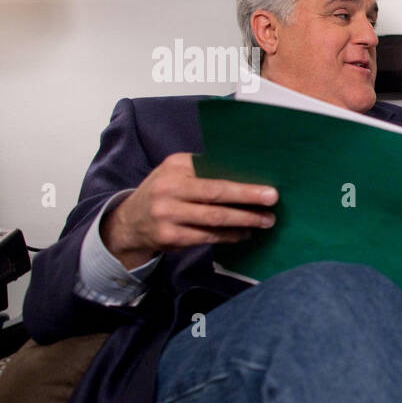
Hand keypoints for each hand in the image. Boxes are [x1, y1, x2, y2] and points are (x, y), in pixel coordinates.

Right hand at [101, 153, 277, 268]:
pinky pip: (208, 236)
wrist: (128, 222)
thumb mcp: (175, 173)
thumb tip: (246, 176)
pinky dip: (231, 236)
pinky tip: (246, 233)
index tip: (266, 183)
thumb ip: (202, 172)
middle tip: (272, 199)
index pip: (212, 169)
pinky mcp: (170, 237)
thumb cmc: (164, 193)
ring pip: (215, 218)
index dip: (240, 179)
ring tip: (266, 221)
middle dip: (247, 196)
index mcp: (175, 166)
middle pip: (216, 193)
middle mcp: (169, 188)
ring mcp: (167, 214)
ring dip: (245, 220)